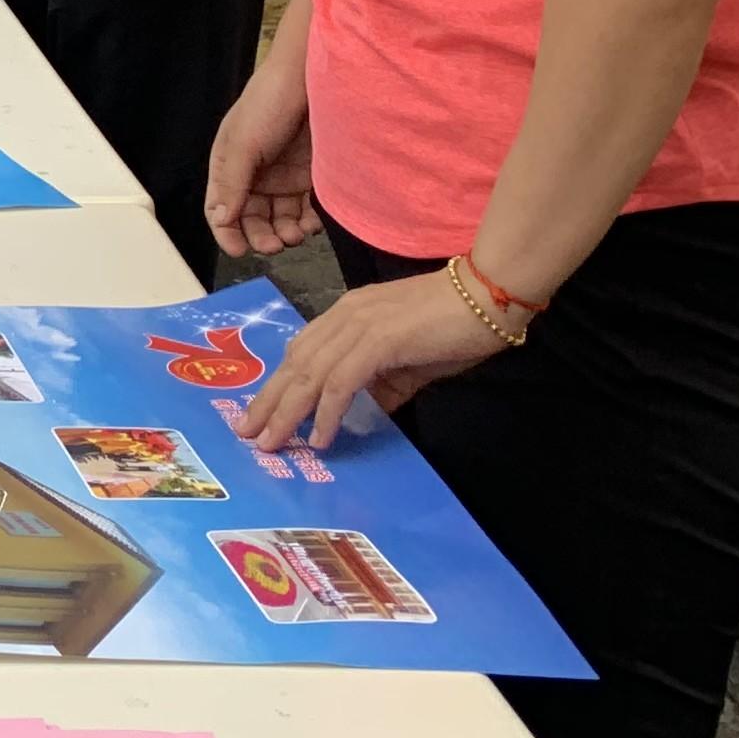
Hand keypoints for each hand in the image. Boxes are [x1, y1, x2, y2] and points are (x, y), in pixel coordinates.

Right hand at [202, 51, 317, 264]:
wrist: (313, 80)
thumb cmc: (269, 101)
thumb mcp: (242, 142)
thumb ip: (231, 182)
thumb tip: (219, 218)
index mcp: (229, 166)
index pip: (221, 208)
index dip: (226, 232)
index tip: (238, 250)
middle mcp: (255, 176)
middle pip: (252, 219)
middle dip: (261, 236)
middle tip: (273, 245)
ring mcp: (284, 177)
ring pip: (281, 219)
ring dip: (286, 232)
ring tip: (295, 235)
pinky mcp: (312, 177)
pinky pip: (308, 210)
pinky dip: (310, 222)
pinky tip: (313, 223)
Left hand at [242, 273, 504, 451]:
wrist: (490, 293)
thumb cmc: (458, 325)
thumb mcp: (413, 361)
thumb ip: (387, 383)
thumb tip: (371, 409)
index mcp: (348, 315)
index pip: (302, 352)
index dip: (280, 384)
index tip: (262, 413)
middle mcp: (344, 316)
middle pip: (296, 364)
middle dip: (269, 401)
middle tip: (248, 434)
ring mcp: (358, 325)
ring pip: (310, 374)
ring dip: (288, 413)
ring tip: (272, 444)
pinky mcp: (378, 339)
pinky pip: (342, 381)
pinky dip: (327, 411)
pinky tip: (321, 437)